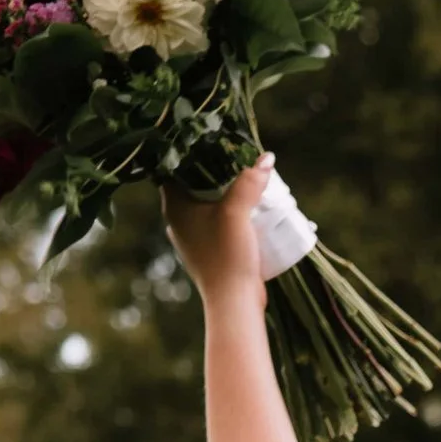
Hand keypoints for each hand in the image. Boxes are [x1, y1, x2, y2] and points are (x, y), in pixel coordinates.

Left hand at [165, 157, 271, 308]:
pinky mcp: (209, 251)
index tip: (210, 139)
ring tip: (246, 179)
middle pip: (193, 185)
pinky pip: (217, 222)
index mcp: (174, 207)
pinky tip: (249, 208)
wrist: (234, 302)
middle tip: (236, 155)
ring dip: (225, 193)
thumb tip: (266, 157)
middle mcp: (178, 221)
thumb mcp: (237, 211)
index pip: (174, 168)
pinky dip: (230, 212)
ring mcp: (192, 238)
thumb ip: (250, 182)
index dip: (190, 152)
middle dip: (214, 171)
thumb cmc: (227, 255)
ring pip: (206, 205)